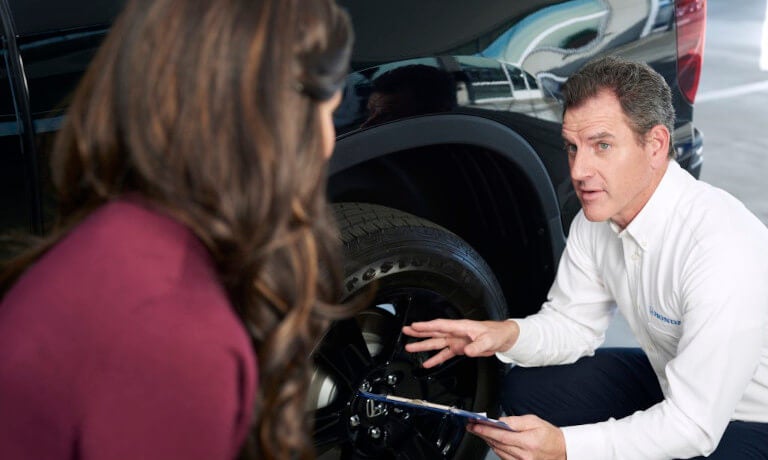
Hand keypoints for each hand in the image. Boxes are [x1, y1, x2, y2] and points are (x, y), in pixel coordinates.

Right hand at [402, 319, 518, 367]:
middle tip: (406, 331)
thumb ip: (477, 346)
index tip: (415, 326)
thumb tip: (467, 350)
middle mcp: (456, 333)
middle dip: (419, 332)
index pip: (441, 326)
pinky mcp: (458, 349)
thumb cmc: (496, 334)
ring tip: (410, 347)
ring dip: (423, 345)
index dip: (427, 326)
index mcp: (461, 327)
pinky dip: (436, 359)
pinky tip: (427, 363)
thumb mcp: (488, 340)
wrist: (502, 338)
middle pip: (434, 332)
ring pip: (436, 343)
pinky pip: (444, 354)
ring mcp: (456, 341)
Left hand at [468, 414, 565, 459]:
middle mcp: (524, 455)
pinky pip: (504, 457)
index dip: (485, 430)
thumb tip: (500, 421)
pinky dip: (496, 448)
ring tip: (479, 431)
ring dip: (487, 441)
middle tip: (472, 426)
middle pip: (497, 444)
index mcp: (528, 442)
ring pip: (498, 451)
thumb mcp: (535, 421)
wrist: (562, 450)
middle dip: (482, 434)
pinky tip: (491, 441)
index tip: (474, 425)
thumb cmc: (550, 435)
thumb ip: (516, 421)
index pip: (501, 436)